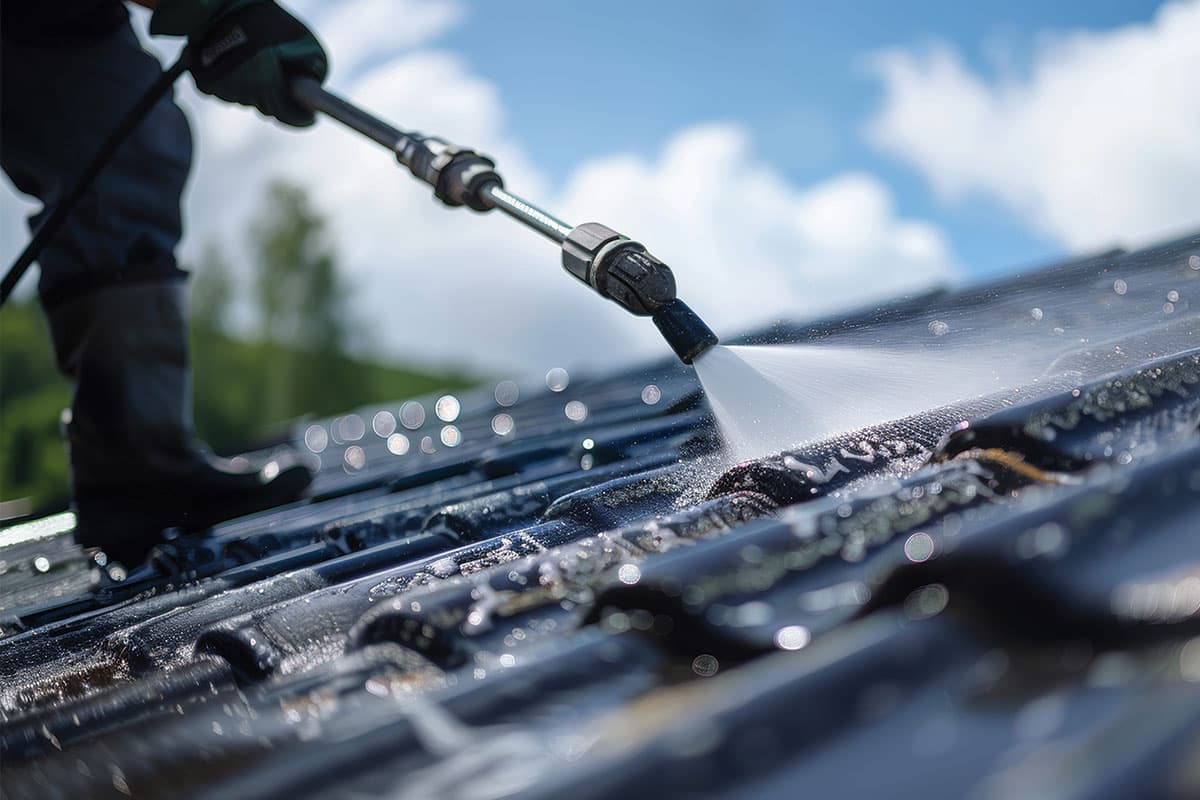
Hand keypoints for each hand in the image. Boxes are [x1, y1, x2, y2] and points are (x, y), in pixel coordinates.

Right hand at [151, 0, 326, 126]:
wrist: (211, 6)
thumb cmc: (258, 18)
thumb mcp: (297, 38)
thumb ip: (311, 66)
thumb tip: (314, 87)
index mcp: (266, 84)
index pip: (289, 114)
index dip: (302, 117)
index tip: (311, 117)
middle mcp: (242, 93)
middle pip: (268, 107)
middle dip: (279, 97)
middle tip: (285, 81)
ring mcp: (222, 90)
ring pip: (247, 99)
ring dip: (255, 88)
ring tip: (257, 61)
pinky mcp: (206, 84)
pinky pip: (228, 90)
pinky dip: (235, 81)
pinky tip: (238, 62)